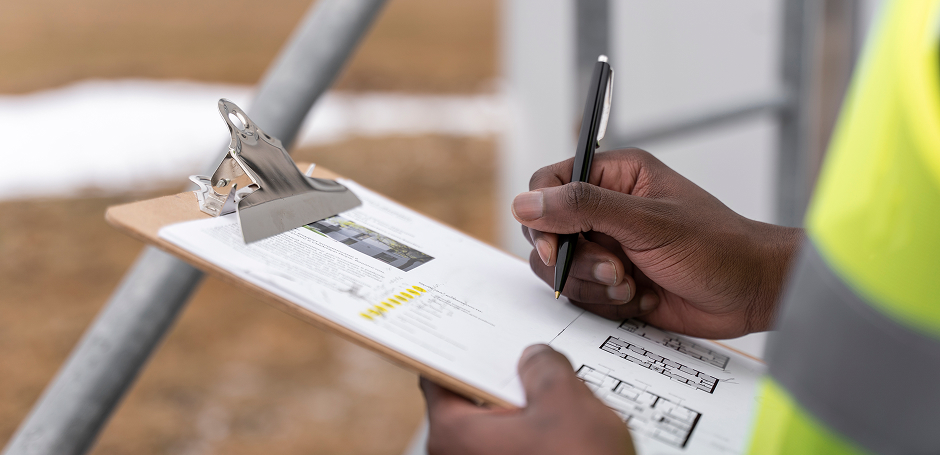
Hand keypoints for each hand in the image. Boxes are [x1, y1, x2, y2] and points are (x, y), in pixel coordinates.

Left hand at [421, 345, 633, 454]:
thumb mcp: (567, 403)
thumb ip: (545, 368)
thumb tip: (537, 358)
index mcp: (454, 432)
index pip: (440, 374)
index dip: (460, 347)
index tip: (473, 330)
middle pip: (472, 398)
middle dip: (504, 377)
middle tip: (531, 357)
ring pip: (498, 425)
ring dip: (527, 408)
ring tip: (558, 394)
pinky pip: (514, 447)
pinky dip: (535, 433)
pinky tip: (565, 427)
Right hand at [512, 149, 800, 338]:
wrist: (752, 294)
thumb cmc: (716, 247)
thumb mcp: (647, 222)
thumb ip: (583, 207)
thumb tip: (525, 202)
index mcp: (614, 176)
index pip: (549, 184)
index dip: (542, 217)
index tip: (555, 247)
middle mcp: (604, 209)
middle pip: (547, 232)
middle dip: (576, 261)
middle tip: (616, 269)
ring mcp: (606, 247)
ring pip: (561, 269)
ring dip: (594, 285)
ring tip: (633, 284)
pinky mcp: (612, 281)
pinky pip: (581, 295)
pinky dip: (606, 302)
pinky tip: (642, 298)